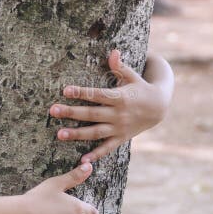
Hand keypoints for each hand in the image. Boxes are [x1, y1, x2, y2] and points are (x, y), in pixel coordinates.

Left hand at [49, 49, 168, 163]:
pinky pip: (107, 148)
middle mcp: (118, 114)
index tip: (65, 90)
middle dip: (71, 112)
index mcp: (120, 97)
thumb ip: (120, 67)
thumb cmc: (140, 88)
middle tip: (53, 110)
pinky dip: (96, 154)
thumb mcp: (133, 76)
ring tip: (59, 134)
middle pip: (92, 114)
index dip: (81, 92)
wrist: (159, 108)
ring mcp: (119, 128)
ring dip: (78, 134)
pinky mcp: (121, 138)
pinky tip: (82, 161)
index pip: (97, 95)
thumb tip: (113, 52)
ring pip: (96, 132)